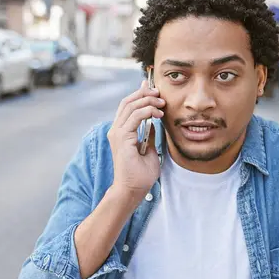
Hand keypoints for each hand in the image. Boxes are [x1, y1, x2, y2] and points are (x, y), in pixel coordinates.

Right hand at [107, 80, 164, 205]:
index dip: (139, 94)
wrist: (132, 190)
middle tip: (159, 93)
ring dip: (148, 100)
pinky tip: (158, 115)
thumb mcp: (149, 150)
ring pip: (130, 105)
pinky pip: (134, 117)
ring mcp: (117, 133)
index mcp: (121, 132)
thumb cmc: (140, 175)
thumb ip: (149, 135)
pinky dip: (147, 111)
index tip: (153, 88)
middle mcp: (116, 130)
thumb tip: (153, 123)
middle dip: (144, 93)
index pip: (128, 106)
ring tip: (162, 103)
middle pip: (128, 102)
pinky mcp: (121, 138)